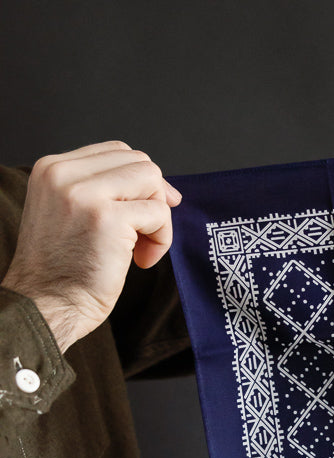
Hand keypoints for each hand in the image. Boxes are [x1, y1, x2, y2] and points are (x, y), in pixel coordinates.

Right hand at [0, 141, 182, 353]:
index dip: (141, 181)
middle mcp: (64, 174)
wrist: (44, 305)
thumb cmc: (62, 269)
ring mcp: (85, 194)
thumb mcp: (70, 212)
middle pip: (138, 162)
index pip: (116, 151)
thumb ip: (102, 190)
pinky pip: (158, 214)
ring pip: (151, 180)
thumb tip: (164, 188)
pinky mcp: (108, 219)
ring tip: (142, 248)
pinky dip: (161, 239)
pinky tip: (141, 261)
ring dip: (158, 217)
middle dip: (153, 198)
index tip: (145, 213)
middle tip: (144, 235)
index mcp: (52, 168)